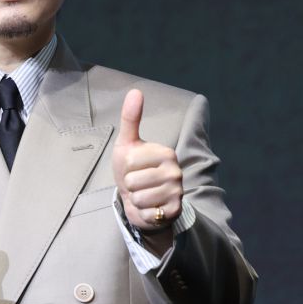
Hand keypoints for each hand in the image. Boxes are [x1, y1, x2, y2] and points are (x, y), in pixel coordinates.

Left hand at [112, 88, 182, 233]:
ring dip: (136, 200)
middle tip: (138, 184)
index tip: (134, 169)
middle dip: (130, 186)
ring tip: (143, 194)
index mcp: (166, 152)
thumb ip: (130, 119)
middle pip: (133, 182)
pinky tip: (150, 206)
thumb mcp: (127, 144)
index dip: (125, 168)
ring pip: (138, 198)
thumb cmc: (133, 170)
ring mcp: (177, 191)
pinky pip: (147, 212)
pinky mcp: (174, 210)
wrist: (141, 200)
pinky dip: (143, 212)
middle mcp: (175, 171)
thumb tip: (136, 90)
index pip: (130, 162)